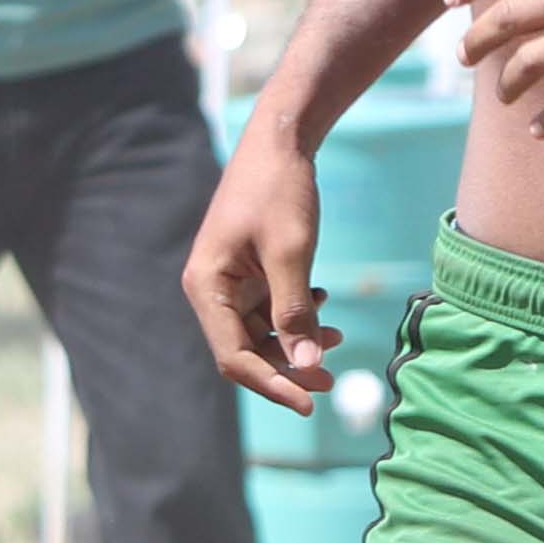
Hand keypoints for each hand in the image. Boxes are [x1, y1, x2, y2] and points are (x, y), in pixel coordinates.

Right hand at [186, 130, 332, 410]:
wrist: (280, 140)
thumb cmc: (278, 189)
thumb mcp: (291, 252)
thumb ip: (296, 311)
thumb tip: (309, 364)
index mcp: (205, 286)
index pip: (234, 356)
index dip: (272, 383)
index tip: (310, 402)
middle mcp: (210, 289)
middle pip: (246, 350)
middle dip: (289, 367)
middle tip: (333, 379)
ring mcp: (229, 281)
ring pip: (262, 333)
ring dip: (298, 341)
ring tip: (337, 338)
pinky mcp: (249, 272)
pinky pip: (270, 310)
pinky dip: (298, 315)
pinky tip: (324, 302)